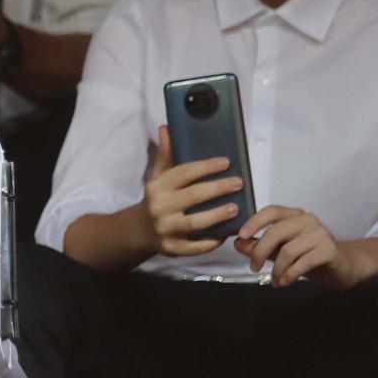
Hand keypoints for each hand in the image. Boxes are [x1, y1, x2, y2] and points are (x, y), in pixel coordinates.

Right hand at [140, 126, 243, 256]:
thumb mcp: (157, 176)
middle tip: (238, 183)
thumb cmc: (156, 199)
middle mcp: (159, 207)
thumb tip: (166, 128)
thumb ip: (166, 154)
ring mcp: (165, 229)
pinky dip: (211, 241)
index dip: (206, 167)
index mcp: (157, 187)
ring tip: (236, 208)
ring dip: (217, 215)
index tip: (226, 162)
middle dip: (218, 188)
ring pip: (195, 223)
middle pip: (193, 196)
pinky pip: (195, 247)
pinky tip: (226, 233)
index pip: (184, 173)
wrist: (139, 231)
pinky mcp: (171, 248)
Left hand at [234, 205, 341, 286]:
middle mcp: (308, 220)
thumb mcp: (279, 251)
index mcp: (294, 215)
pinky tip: (284, 282)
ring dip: (276, 269)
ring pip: (288, 250)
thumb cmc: (307, 255)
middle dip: (260, 252)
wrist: (341, 267)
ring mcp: (320, 234)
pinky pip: (302, 263)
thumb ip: (259, 246)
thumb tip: (238, 243)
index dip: (254, 222)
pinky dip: (289, 274)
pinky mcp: (329, 250)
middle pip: (276, 232)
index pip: (272, 211)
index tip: (241, 236)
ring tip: (274, 280)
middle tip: (253, 268)